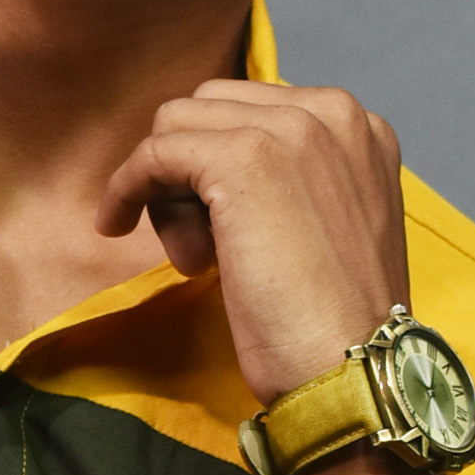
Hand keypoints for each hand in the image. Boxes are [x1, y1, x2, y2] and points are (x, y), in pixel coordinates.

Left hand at [96, 78, 407, 406]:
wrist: (354, 366)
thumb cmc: (334, 320)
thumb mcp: (323, 225)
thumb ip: (286, 181)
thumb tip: (202, 172)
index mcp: (358, 126)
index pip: (252, 110)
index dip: (217, 166)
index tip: (216, 228)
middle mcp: (333, 111)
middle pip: (212, 107)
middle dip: (188, 171)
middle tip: (198, 248)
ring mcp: (291, 128)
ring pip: (178, 123)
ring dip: (166, 190)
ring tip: (193, 258)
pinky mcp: (245, 158)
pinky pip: (155, 152)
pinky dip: (127, 187)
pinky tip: (116, 224)